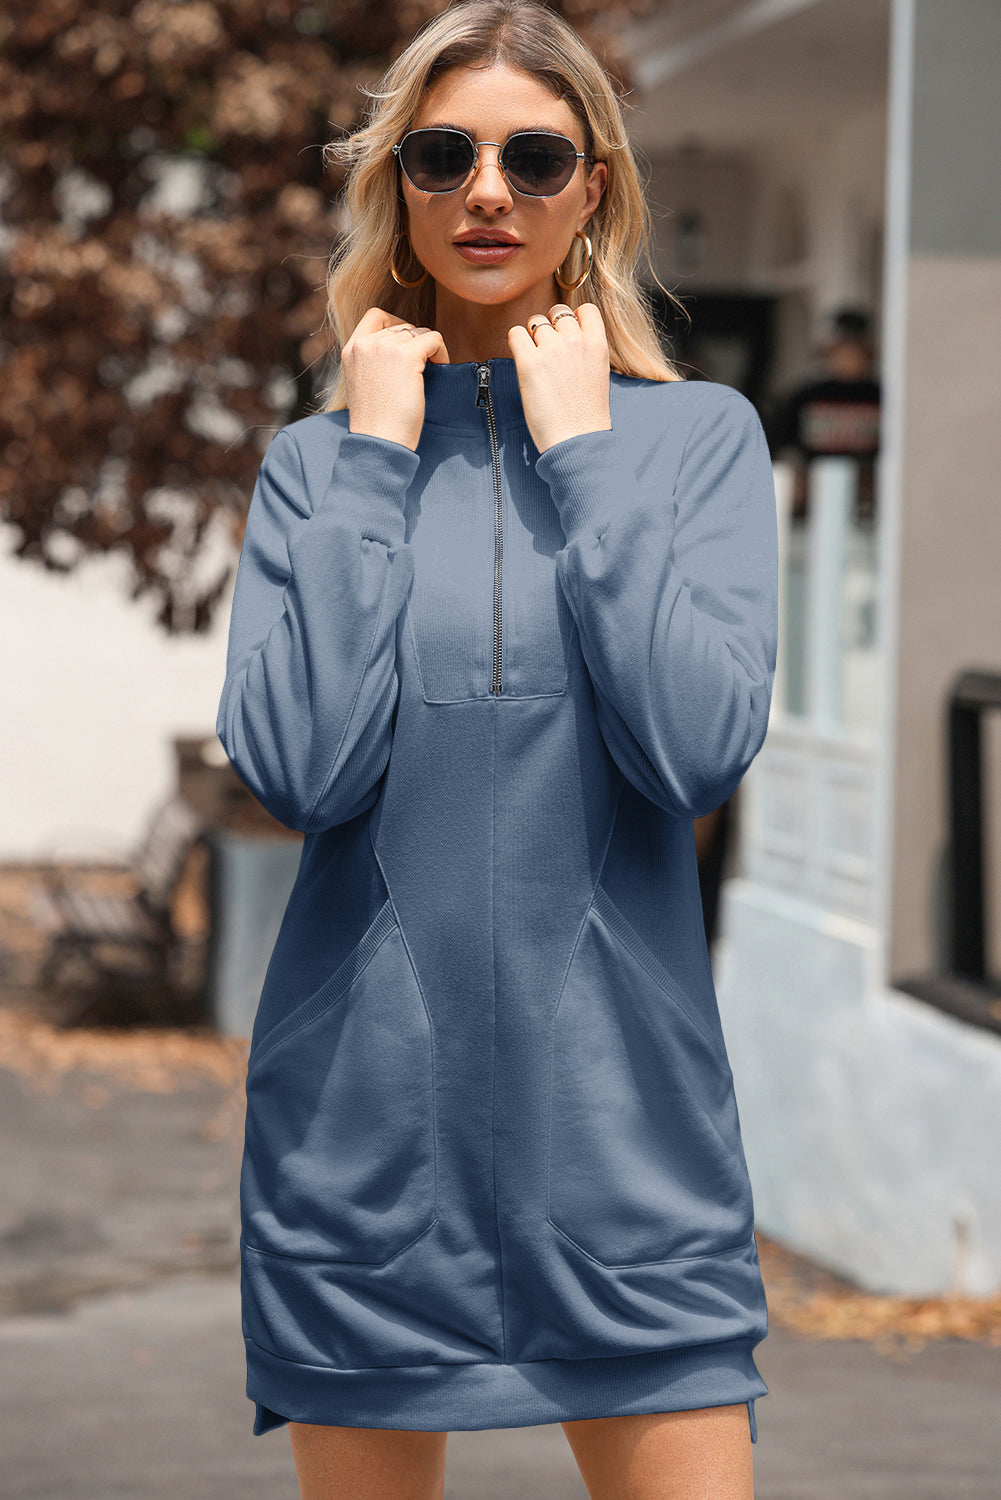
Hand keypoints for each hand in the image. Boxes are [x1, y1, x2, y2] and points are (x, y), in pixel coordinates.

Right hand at [342, 307, 449, 451]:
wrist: (379, 441)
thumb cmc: (376, 423)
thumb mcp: (362, 384)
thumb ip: (372, 362)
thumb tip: (400, 351)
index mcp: (351, 349)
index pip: (376, 316)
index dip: (397, 326)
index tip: (406, 348)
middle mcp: (366, 344)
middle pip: (402, 326)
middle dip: (416, 344)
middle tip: (423, 368)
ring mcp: (386, 348)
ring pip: (419, 332)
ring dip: (429, 349)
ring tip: (431, 372)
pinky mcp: (407, 356)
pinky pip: (434, 339)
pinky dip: (441, 352)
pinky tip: (440, 369)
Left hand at [507, 302, 611, 454]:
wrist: (576, 441)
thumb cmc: (586, 417)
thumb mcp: (598, 375)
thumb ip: (586, 352)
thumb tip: (567, 339)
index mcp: (598, 345)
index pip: (585, 310)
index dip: (573, 319)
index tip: (567, 336)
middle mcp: (576, 341)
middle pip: (557, 312)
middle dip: (550, 328)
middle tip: (548, 353)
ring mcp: (552, 349)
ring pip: (535, 322)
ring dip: (532, 338)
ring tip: (536, 364)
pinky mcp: (529, 362)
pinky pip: (515, 334)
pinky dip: (516, 344)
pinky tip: (523, 364)